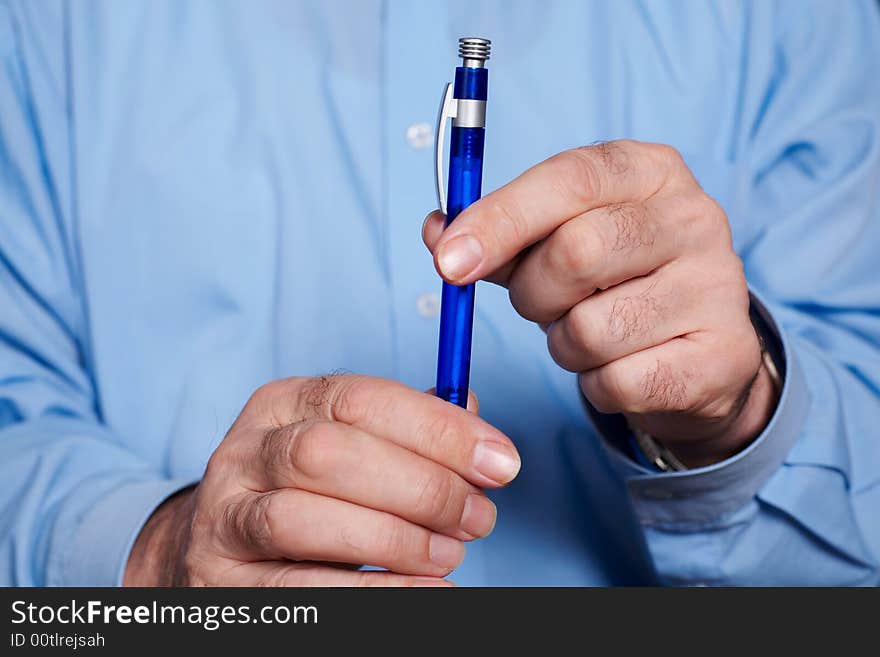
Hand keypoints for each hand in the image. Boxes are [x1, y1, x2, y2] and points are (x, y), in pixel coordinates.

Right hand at [124, 375, 519, 585]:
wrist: (219, 548)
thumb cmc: (306, 490)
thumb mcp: (349, 444)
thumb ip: (408, 430)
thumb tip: (478, 425)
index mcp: (282, 403)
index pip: (360, 398)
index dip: (437, 429)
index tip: (499, 462)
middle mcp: (244, 452)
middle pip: (328, 454)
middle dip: (419, 485)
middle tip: (479, 517)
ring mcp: (224, 517)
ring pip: (302, 519)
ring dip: (394, 538)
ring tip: (451, 556)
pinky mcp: (223, 580)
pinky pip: (298, 588)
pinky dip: (372, 592)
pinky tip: (425, 591)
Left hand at [423, 141, 775, 467]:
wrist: (697, 349)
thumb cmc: (615, 282)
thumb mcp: (560, 239)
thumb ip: (500, 234)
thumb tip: (437, 231)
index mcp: (650, 170)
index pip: (570, 178)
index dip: (500, 219)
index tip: (448, 260)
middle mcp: (694, 217)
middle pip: (576, 253)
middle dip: (532, 293)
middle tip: (540, 303)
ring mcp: (716, 287)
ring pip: (590, 328)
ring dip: (563, 343)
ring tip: (588, 333)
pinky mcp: (722, 356)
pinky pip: (616, 382)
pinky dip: (596, 384)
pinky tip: (619, 366)